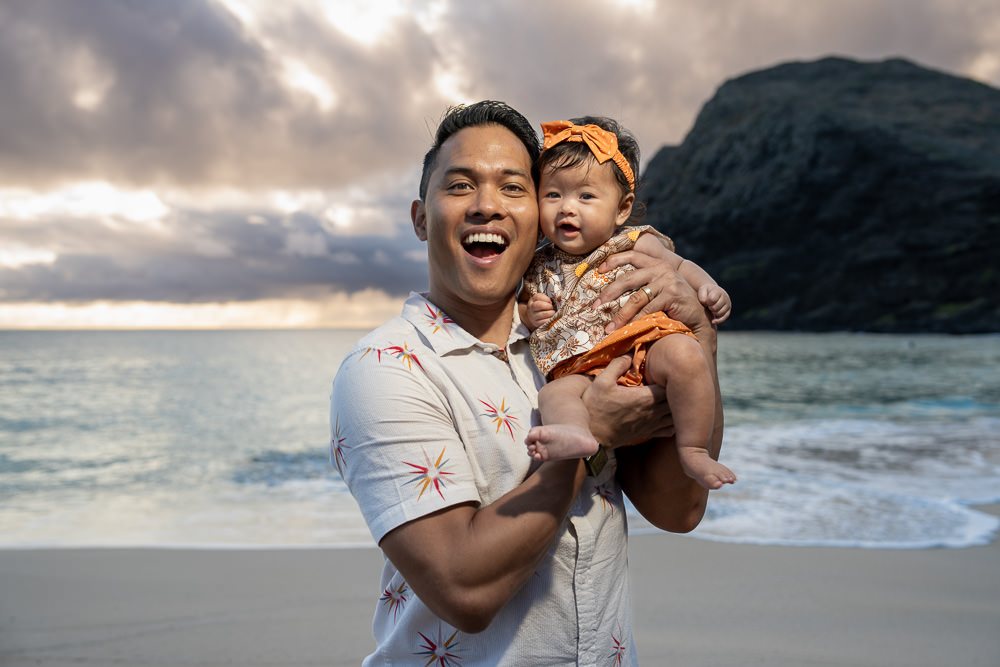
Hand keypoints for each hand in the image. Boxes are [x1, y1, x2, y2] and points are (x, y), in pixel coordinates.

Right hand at [525, 293, 555, 328]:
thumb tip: (559, 297)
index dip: (546, 299)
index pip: (538, 297)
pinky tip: (552, 318)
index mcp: (533, 300)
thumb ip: (552, 298)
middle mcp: (531, 307)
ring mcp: (533, 316)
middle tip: (552, 308)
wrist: (535, 316)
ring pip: (541, 314)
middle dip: (548, 306)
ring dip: (550, 313)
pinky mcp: (536, 323)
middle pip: (538, 305)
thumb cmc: (543, 306)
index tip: (551, 301)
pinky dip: (549, 320)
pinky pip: (543, 322)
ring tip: (553, 313)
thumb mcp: (545, 300)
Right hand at [581, 356, 673, 447]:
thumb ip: (617, 365)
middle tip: (673, 380)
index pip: (671, 386)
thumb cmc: (596, 408)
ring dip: (678, 406)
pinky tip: (668, 414)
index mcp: (645, 398)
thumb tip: (630, 354)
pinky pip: (670, 430)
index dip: (673, 377)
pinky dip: (674, 422)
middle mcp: (653, 412)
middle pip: (678, 401)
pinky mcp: (648, 433)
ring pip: (677, 416)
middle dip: (678, 390)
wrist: (592, 436)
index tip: (668, 370)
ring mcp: (652, 424)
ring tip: (673, 397)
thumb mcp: (601, 382)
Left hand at [593, 248, 707, 334]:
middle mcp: (662, 268)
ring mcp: (668, 281)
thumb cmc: (674, 304)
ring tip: (610, 328)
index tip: (598, 270)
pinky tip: (627, 330)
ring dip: (620, 315)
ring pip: (636, 298)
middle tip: (595, 306)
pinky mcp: (672, 295)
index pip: (632, 255)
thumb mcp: (659, 288)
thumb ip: (643, 284)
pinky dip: (636, 321)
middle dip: (608, 293)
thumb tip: (612, 291)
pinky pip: (648, 310)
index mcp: (657, 263)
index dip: (614, 260)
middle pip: (628, 278)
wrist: (698, 316)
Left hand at [699, 284, 731, 323]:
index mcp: (718, 292)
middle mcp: (725, 297)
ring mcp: (727, 304)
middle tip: (708, 305)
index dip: (707, 302)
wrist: (712, 292)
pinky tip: (712, 321)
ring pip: (720, 313)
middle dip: (710, 308)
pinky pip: (725, 317)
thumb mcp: (702, 290)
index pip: (712, 299)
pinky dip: (718, 320)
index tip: (705, 301)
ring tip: (710, 308)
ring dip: (713, 313)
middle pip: (715, 308)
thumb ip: (702, 296)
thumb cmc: (706, 292)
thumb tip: (705, 303)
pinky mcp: (728, 310)